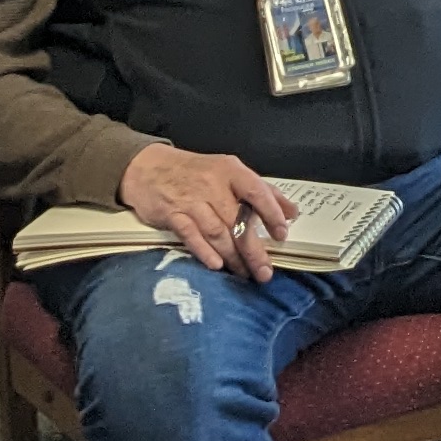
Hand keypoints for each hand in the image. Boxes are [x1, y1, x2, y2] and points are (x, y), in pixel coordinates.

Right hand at [119, 142, 298, 279]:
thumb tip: (292, 211)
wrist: (149, 167)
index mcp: (231, 171)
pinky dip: (204, 252)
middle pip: (237, 220)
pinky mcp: (172, 214)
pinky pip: (191, 236)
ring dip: (232, 256)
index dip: (272, 214)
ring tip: (245, 273)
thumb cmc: (196, 172)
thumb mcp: (230, 172)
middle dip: (253, 249)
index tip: (281, 235)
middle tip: (264, 271)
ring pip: (216, 232)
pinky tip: (217, 265)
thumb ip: (262, 191)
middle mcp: (212, 184)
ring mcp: (191, 200)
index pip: (257, 191)